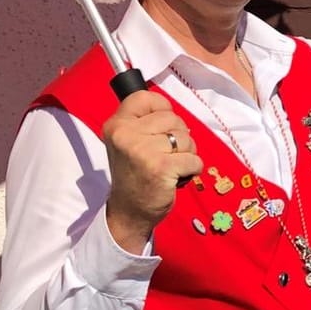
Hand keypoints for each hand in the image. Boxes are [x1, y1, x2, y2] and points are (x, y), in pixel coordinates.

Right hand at [102, 90, 201, 253]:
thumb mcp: (128, 142)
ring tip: (170, 167)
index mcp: (116, 125)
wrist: (130, 211)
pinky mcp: (161, 167)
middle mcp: (125, 134)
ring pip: (185, 138)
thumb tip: (171, 109)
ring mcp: (142, 151)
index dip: (161, 109)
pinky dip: (193, 169)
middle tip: (164, 155)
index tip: (160, 128)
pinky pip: (194, 159)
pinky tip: (177, 177)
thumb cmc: (135, 174)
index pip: (145, 97)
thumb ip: (144, 122)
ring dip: (186, 154)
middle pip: (172, 118)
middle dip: (178, 137)